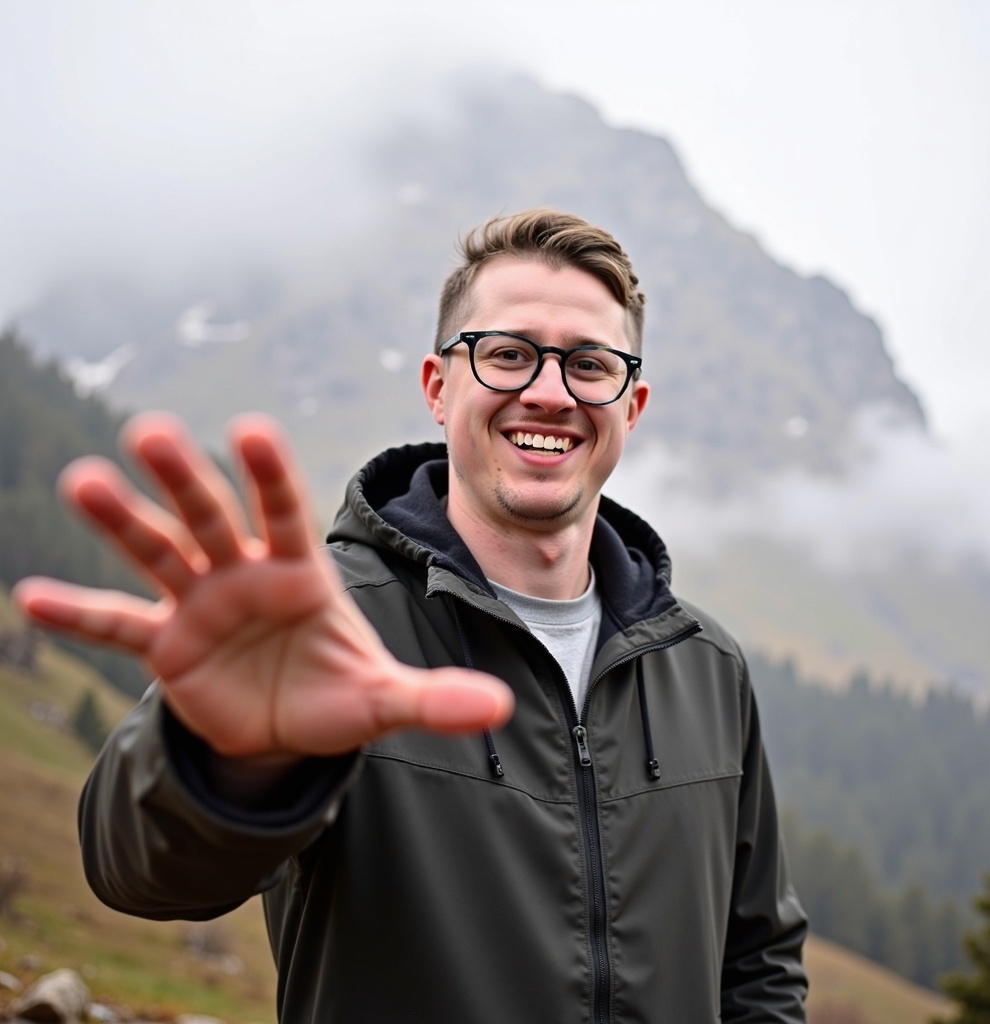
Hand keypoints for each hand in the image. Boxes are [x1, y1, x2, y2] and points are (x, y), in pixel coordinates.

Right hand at [13, 413, 513, 759]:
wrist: (287, 723)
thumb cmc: (336, 691)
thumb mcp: (384, 700)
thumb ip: (433, 698)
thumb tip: (501, 709)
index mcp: (300, 571)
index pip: (285, 511)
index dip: (269, 475)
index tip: (248, 428)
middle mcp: (244, 572)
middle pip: (213, 516)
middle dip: (185, 478)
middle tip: (151, 432)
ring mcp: (199, 604)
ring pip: (159, 552)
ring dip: (122, 520)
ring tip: (84, 481)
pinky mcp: (165, 645)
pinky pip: (118, 625)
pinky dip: (81, 614)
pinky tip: (31, 597)